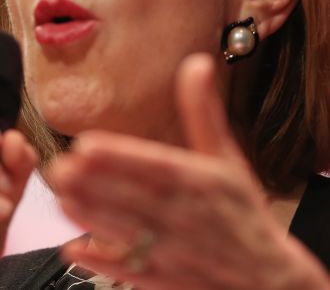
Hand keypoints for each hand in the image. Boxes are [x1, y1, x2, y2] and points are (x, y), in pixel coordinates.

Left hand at [46, 53, 329, 288]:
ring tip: (59, 200)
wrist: (271, 279)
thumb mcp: (228, 158)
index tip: (87, 144)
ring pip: (129, 233)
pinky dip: (104, 263)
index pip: (158, 166)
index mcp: (203, 182)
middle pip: (136, 199)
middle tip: (59, 168)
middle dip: (95, 185)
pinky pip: (133, 271)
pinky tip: (75, 249)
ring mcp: (177, 252)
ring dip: (93, 217)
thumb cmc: (243, 212)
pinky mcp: (167, 280)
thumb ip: (204, 112)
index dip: (123, 157)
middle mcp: (189, 216)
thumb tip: (198, 62)